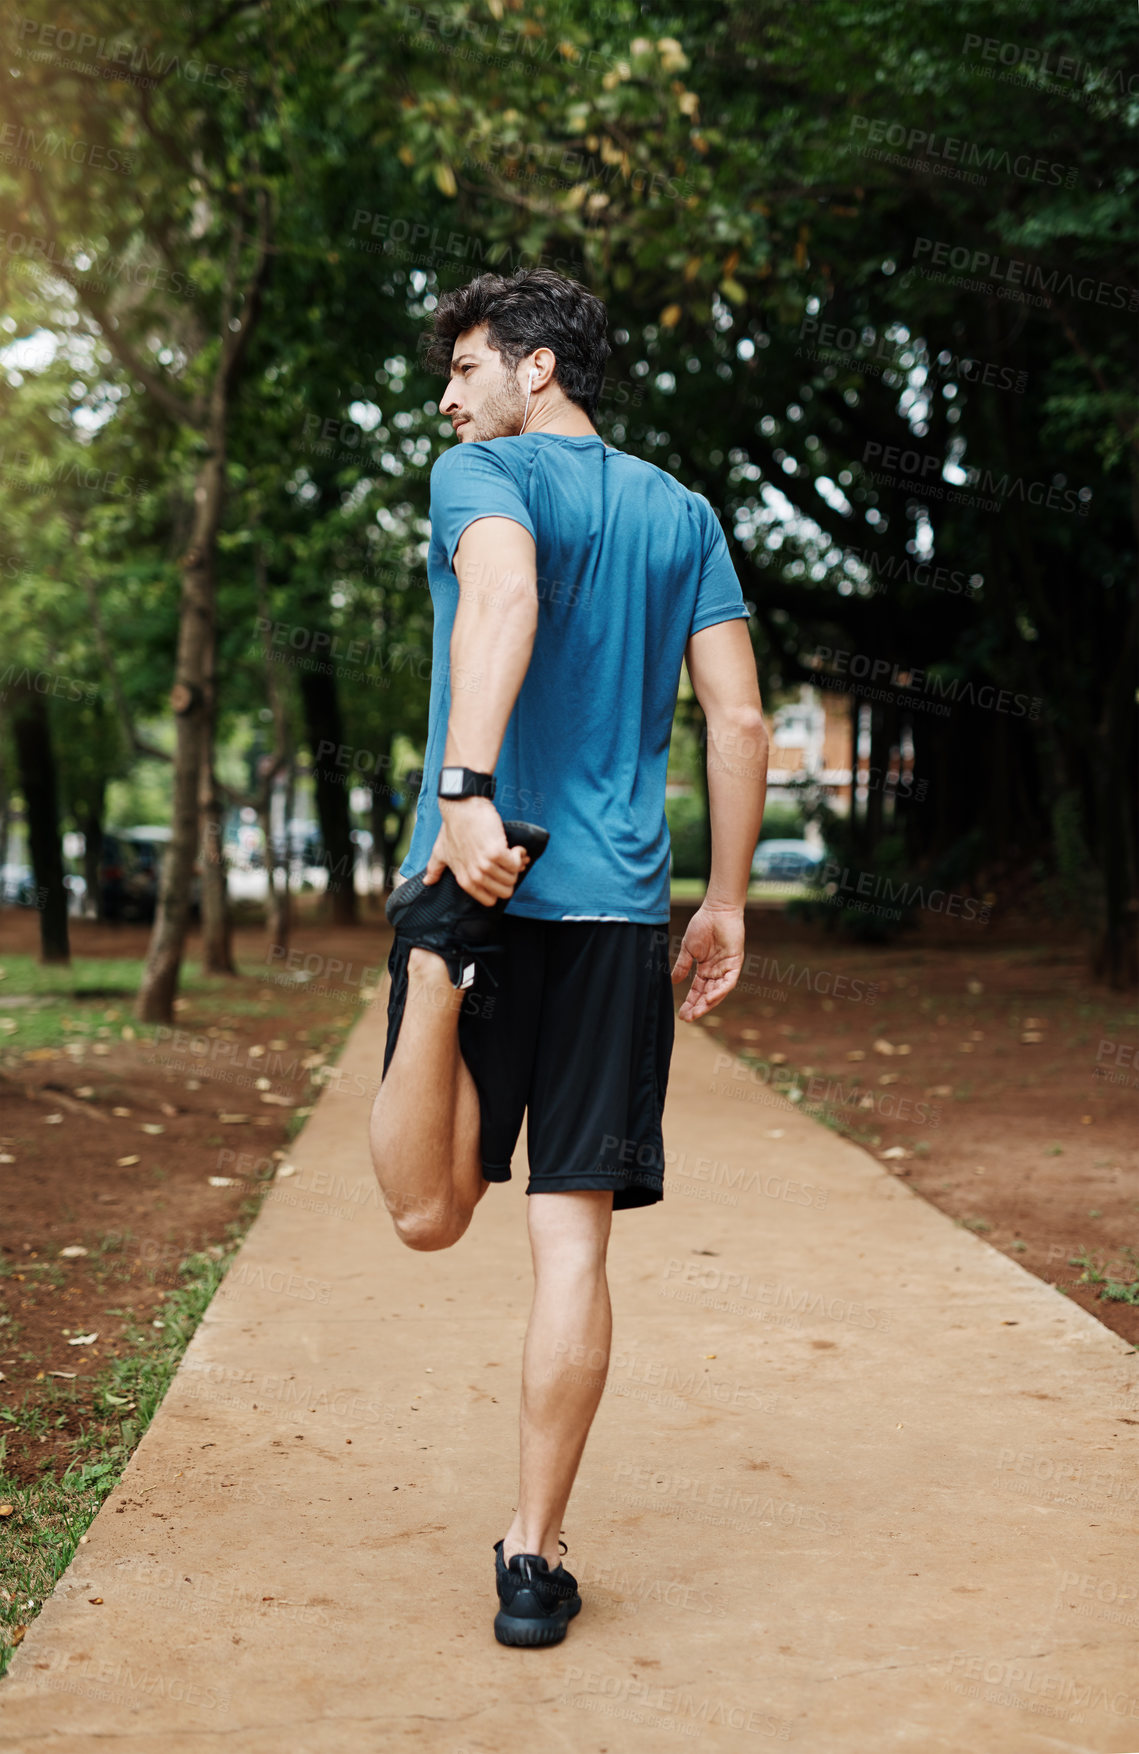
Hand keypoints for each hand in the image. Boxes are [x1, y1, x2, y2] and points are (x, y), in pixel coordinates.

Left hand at [426, 797, 527, 905]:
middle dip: (510, 878)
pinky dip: (519, 854)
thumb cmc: (453, 828)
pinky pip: (516, 863)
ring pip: (513, 878)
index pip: (490, 901)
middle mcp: (475, 875)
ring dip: (516, 864)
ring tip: (510, 852)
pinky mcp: (497, 852)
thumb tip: (428, 882)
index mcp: (464, 880)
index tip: (498, 874)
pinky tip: (513, 847)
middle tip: (506, 863)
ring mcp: (485, 865)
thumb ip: (435, 869)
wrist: (462, 808)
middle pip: (505, 892)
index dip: (498, 888)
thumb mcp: (441, 851)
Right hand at [671, 903, 745, 1021]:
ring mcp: (726, 968)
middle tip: (688, 1018)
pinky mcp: (735, 963)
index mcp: (705, 969)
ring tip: (697, 1012)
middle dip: (698, 1007)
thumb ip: (683, 966)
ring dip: (708, 1003)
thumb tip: (673, 982)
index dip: (690, 1002)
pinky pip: (729, 982)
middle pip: (707, 995)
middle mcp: (716, 972)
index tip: (681, 1014)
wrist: (716, 910)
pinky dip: (720, 991)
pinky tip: (710, 999)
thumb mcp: (688, 949)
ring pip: (718, 992)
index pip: (697, 990)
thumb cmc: (703, 925)